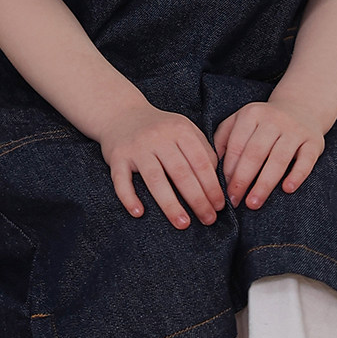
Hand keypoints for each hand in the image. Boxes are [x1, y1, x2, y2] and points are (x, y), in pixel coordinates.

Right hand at [99, 101, 224, 229]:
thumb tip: (217, 180)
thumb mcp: (184, 129)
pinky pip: (121, 180)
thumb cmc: (159, 127)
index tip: (219, 206)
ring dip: (170, 205)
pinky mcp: (117, 157)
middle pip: (181, 173)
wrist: (121, 113)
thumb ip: (202, 149)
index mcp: (179, 130)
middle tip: (208, 220)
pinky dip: (129, 197)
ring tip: (183, 224)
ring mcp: (137, 148)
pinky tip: (138, 213)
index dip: (212, 186)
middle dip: (198, 200)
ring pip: (155, 180)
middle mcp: (158, 137)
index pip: (200, 162)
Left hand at [213, 100, 325, 208]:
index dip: (228, 170)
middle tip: (235, 201)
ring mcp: (295, 130)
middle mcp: (273, 120)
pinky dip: (297, 175)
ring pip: (278, 159)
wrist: (301, 108)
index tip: (223, 191)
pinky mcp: (313, 142)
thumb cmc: (264, 123)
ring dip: (264, 184)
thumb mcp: (241, 121)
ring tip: (253, 203)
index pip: (237, 145)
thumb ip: (224, 139)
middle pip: (255, 153)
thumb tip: (212, 167)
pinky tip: (287, 189)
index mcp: (252, 114)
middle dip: (242, 180)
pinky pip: (306, 161)